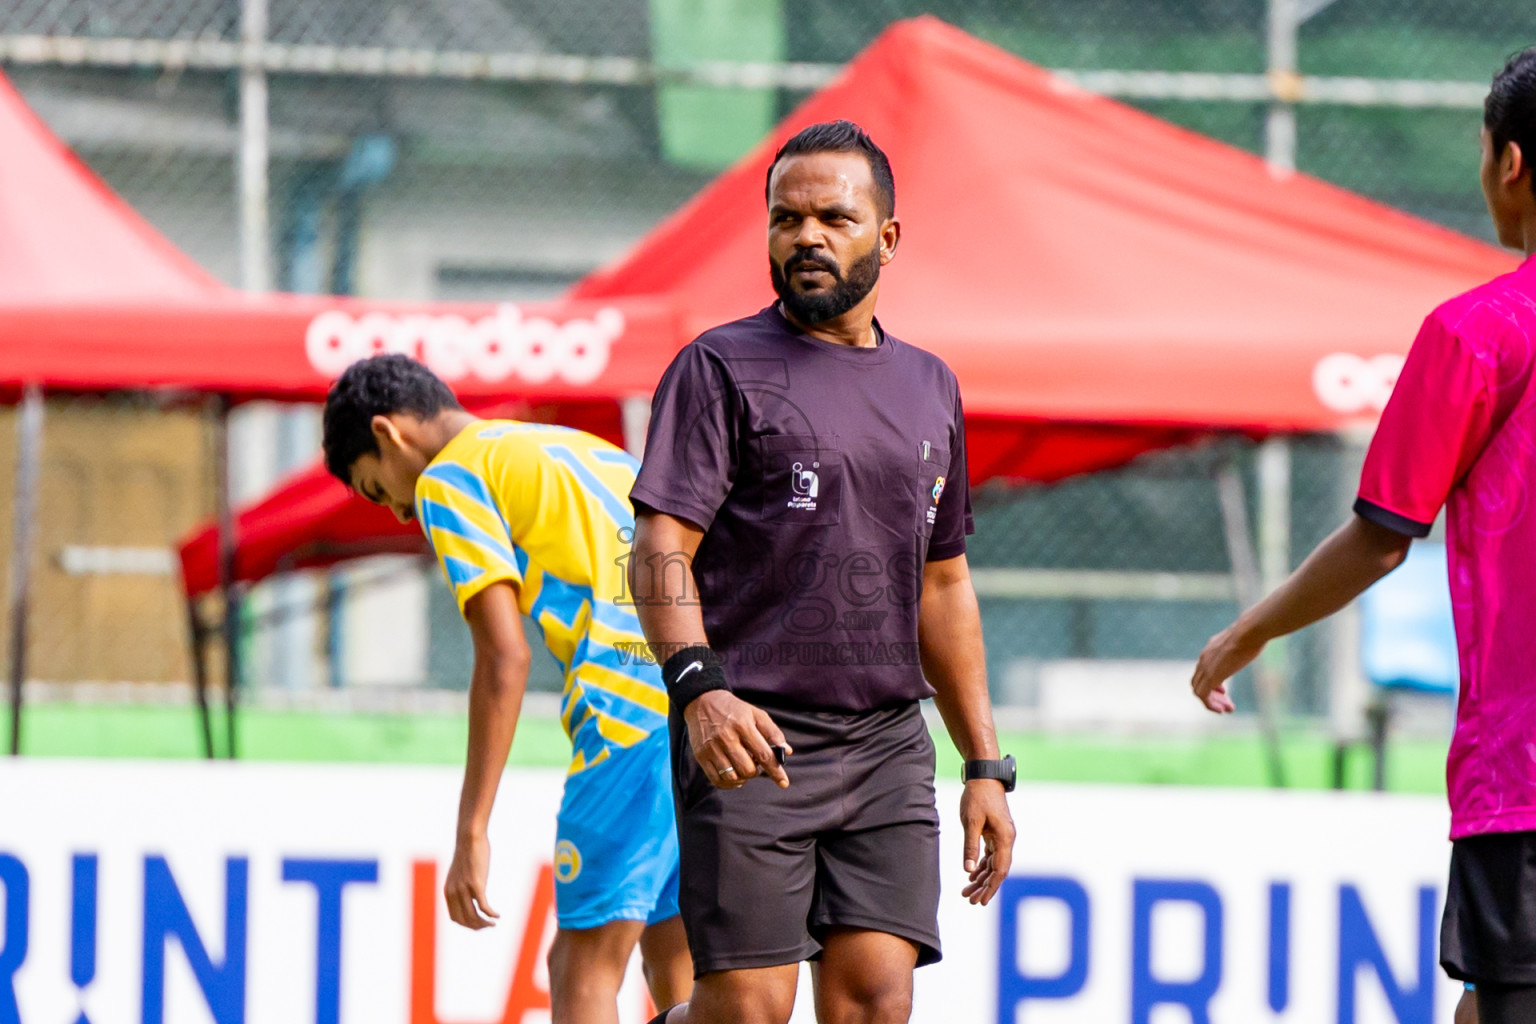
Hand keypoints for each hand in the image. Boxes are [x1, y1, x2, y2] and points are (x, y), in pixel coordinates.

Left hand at [444, 832, 499, 929]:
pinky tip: (498, 915)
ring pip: (474, 916)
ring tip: (493, 924)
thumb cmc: (468, 852)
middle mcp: (454, 892)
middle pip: (465, 920)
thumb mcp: (461, 872)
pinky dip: (491, 914)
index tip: (479, 924)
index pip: (455, 917)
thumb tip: (472, 892)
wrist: (469, 837)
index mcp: (448, 891)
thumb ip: (463, 884)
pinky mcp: (476, 884)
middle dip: (477, 926)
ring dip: (484, 923)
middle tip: (488, 926)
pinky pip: (483, 906)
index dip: (467, 924)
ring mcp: (464, 889)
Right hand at [684, 690, 791, 788]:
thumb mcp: (756, 714)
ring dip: (743, 778)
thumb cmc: (734, 710)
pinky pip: (717, 780)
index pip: (763, 754)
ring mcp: (712, 748)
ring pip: (732, 777)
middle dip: (756, 772)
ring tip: (744, 767)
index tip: (784, 783)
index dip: (775, 771)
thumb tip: (786, 752)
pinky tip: (734, 775)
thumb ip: (772, 732)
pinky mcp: (701, 756)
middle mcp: (726, 737)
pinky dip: (729, 783)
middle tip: (756, 764)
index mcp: (743, 725)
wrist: (703, 702)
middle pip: (748, 769)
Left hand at [959, 779, 1014, 905]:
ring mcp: (1002, 836)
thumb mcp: (970, 822)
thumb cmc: (977, 797)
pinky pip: (990, 855)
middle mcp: (1007, 839)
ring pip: (993, 864)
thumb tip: (969, 871)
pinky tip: (972, 876)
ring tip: (967, 892)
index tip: (981, 901)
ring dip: (981, 878)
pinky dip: (981, 866)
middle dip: (984, 887)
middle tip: (970, 901)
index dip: (991, 887)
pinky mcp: (995, 832)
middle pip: (997, 870)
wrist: (984, 776)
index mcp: (1005, 838)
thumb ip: (970, 847)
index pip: (1000, 870)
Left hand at [1191, 625, 1263, 712]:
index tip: (1224, 690)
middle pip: (1199, 681)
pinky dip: (1210, 705)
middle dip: (1212, 694)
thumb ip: (1242, 643)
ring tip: (1227, 709)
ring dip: (1213, 702)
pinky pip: (1203, 696)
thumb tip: (1258, 637)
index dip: (1211, 682)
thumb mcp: (1244, 640)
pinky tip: (1222, 710)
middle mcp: (1204, 658)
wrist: (1250, 630)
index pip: (1202, 670)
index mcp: (1210, 649)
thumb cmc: (1253, 633)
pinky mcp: (1211, 676)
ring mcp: (1206, 667)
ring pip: (1199, 690)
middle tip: (1227, 703)